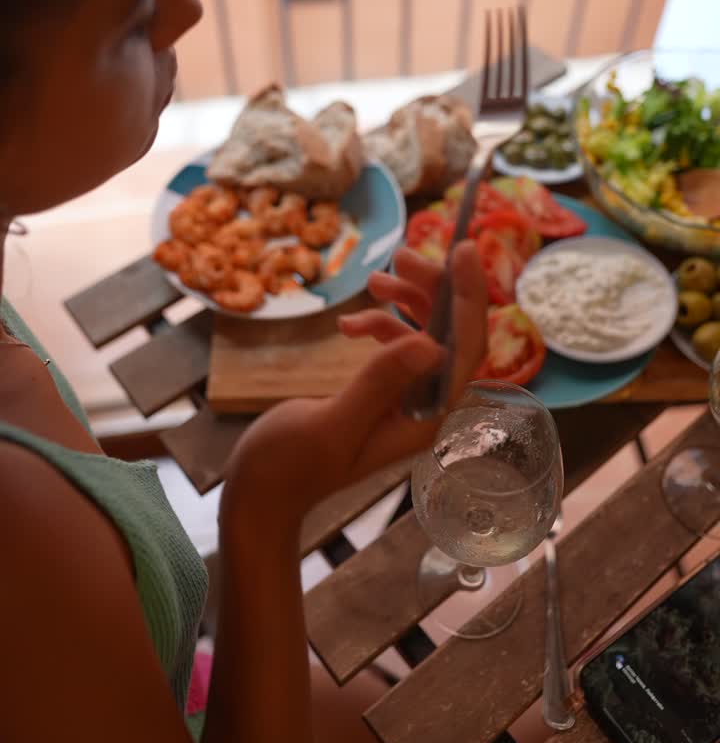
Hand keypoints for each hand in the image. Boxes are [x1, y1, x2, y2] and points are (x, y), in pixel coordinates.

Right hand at [220, 241, 485, 532]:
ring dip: (406, 302)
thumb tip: (429, 344)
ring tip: (376, 278)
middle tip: (401, 254)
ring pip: (425, 334)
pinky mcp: (383, 394)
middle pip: (450, 334)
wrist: (261, 492)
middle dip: (433, 290)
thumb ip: (380, 384)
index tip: (463, 251)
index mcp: (426, 418)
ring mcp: (405, 400)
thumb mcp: (333, 424)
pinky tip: (348, 325)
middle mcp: (425, 407)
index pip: (466, 349)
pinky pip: (397, 347)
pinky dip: (378, 325)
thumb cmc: (289, 466)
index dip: (470, 297)